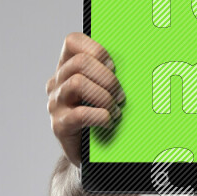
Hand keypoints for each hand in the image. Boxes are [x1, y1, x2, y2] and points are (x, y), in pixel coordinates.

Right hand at [46, 32, 124, 166]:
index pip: (72, 41)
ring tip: (115, 109)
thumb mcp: (104, 89)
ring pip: (78, 83)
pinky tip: (109, 120)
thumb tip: (141, 60)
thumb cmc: (101, 113)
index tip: (113, 65)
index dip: (96, 49)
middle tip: (121, 94)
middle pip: (80, 62)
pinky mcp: (59, 126)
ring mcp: (56, 104)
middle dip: (107, 77)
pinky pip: (79, 114)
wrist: (89, 153)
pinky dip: (100, 116)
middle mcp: (57, 83)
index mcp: (67, 67)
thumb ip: (110, 73)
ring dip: (104, 96)